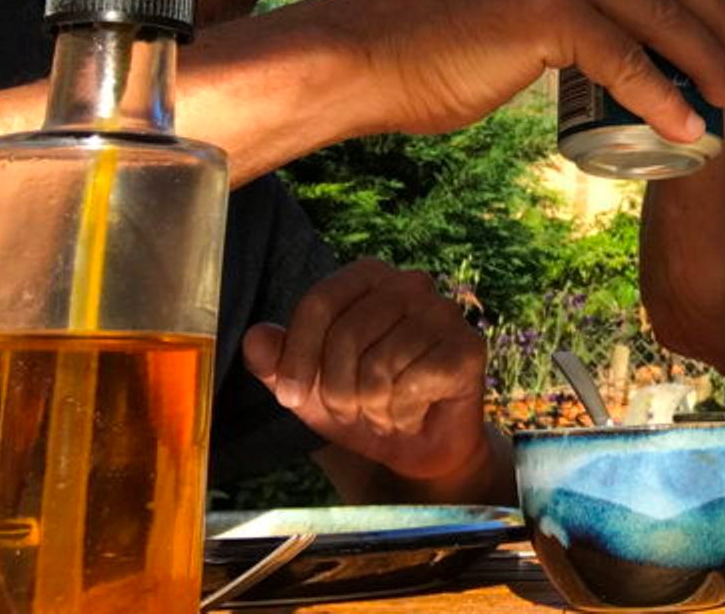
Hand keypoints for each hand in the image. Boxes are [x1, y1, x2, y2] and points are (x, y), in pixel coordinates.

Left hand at [242, 258, 489, 485]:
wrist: (415, 446)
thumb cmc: (360, 403)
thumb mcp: (307, 387)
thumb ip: (276, 361)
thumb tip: (256, 338)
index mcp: (370, 277)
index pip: (321, 301)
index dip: (297, 354)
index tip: (289, 396)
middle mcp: (411, 284)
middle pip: (348, 334)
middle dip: (335, 388)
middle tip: (348, 409)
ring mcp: (444, 312)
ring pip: (381, 363)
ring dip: (370, 405)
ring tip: (380, 410)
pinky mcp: (467, 347)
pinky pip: (414, 382)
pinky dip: (401, 412)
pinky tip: (410, 413)